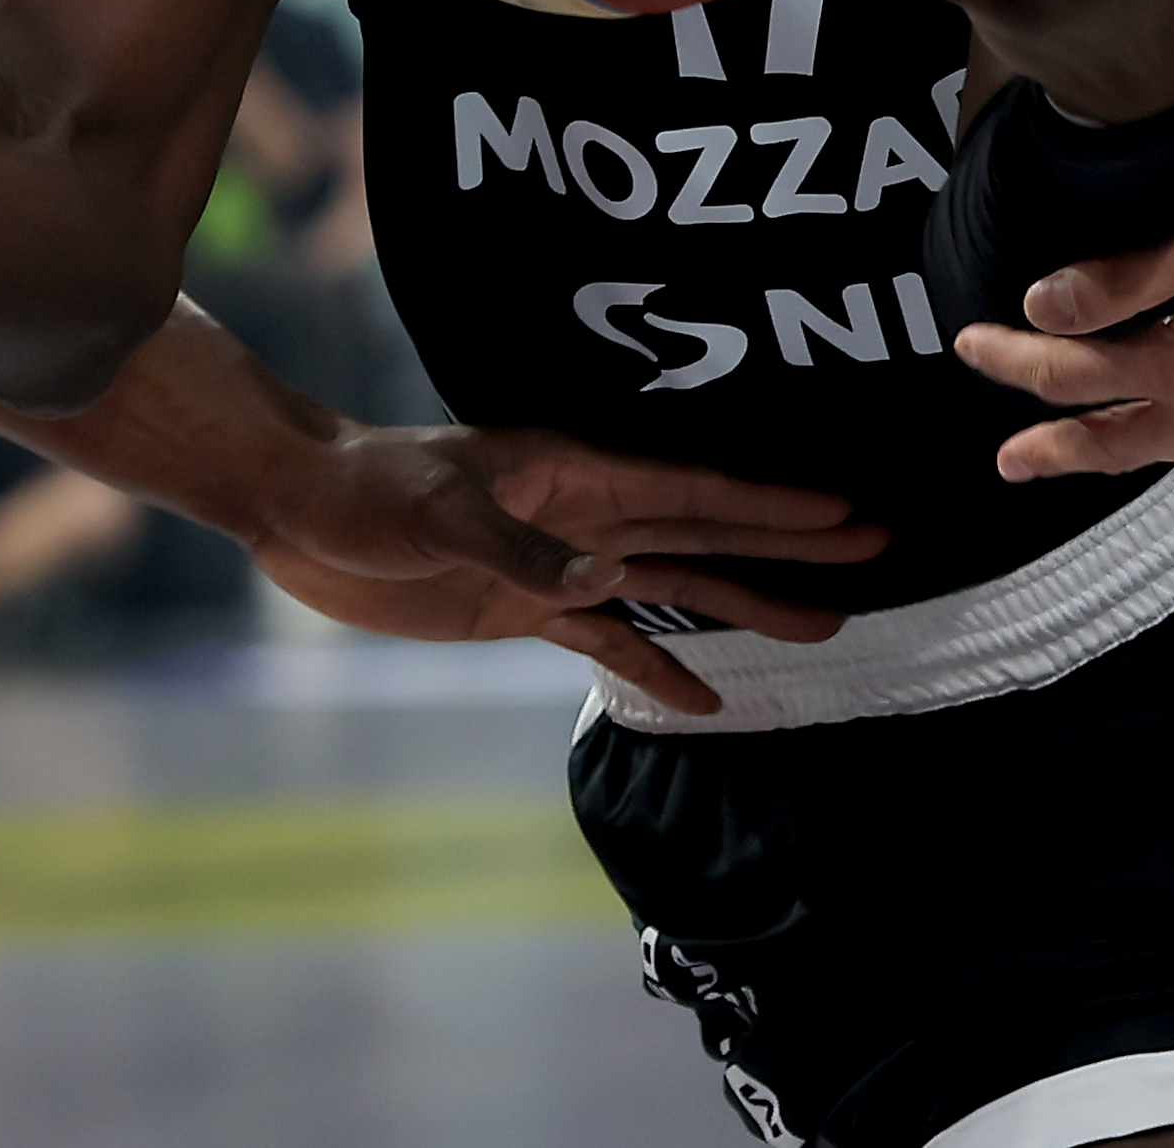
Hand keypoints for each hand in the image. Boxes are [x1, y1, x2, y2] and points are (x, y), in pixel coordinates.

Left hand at [243, 424, 886, 719]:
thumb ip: (525, 553)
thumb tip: (609, 581)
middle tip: (871, 549)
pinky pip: (608, 642)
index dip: (768, 504)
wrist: (302, 512)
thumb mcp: (442, 513)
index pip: (692, 490)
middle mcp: (584, 516)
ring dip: (742, 605)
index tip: (841, 510)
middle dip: (786, 544)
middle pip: (704, 532)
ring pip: (673, 584)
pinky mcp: (526, 609)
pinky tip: (704, 698)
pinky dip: (657, 665)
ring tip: (821, 624)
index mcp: (575, 475)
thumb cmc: (369, 490)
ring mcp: (560, 564)